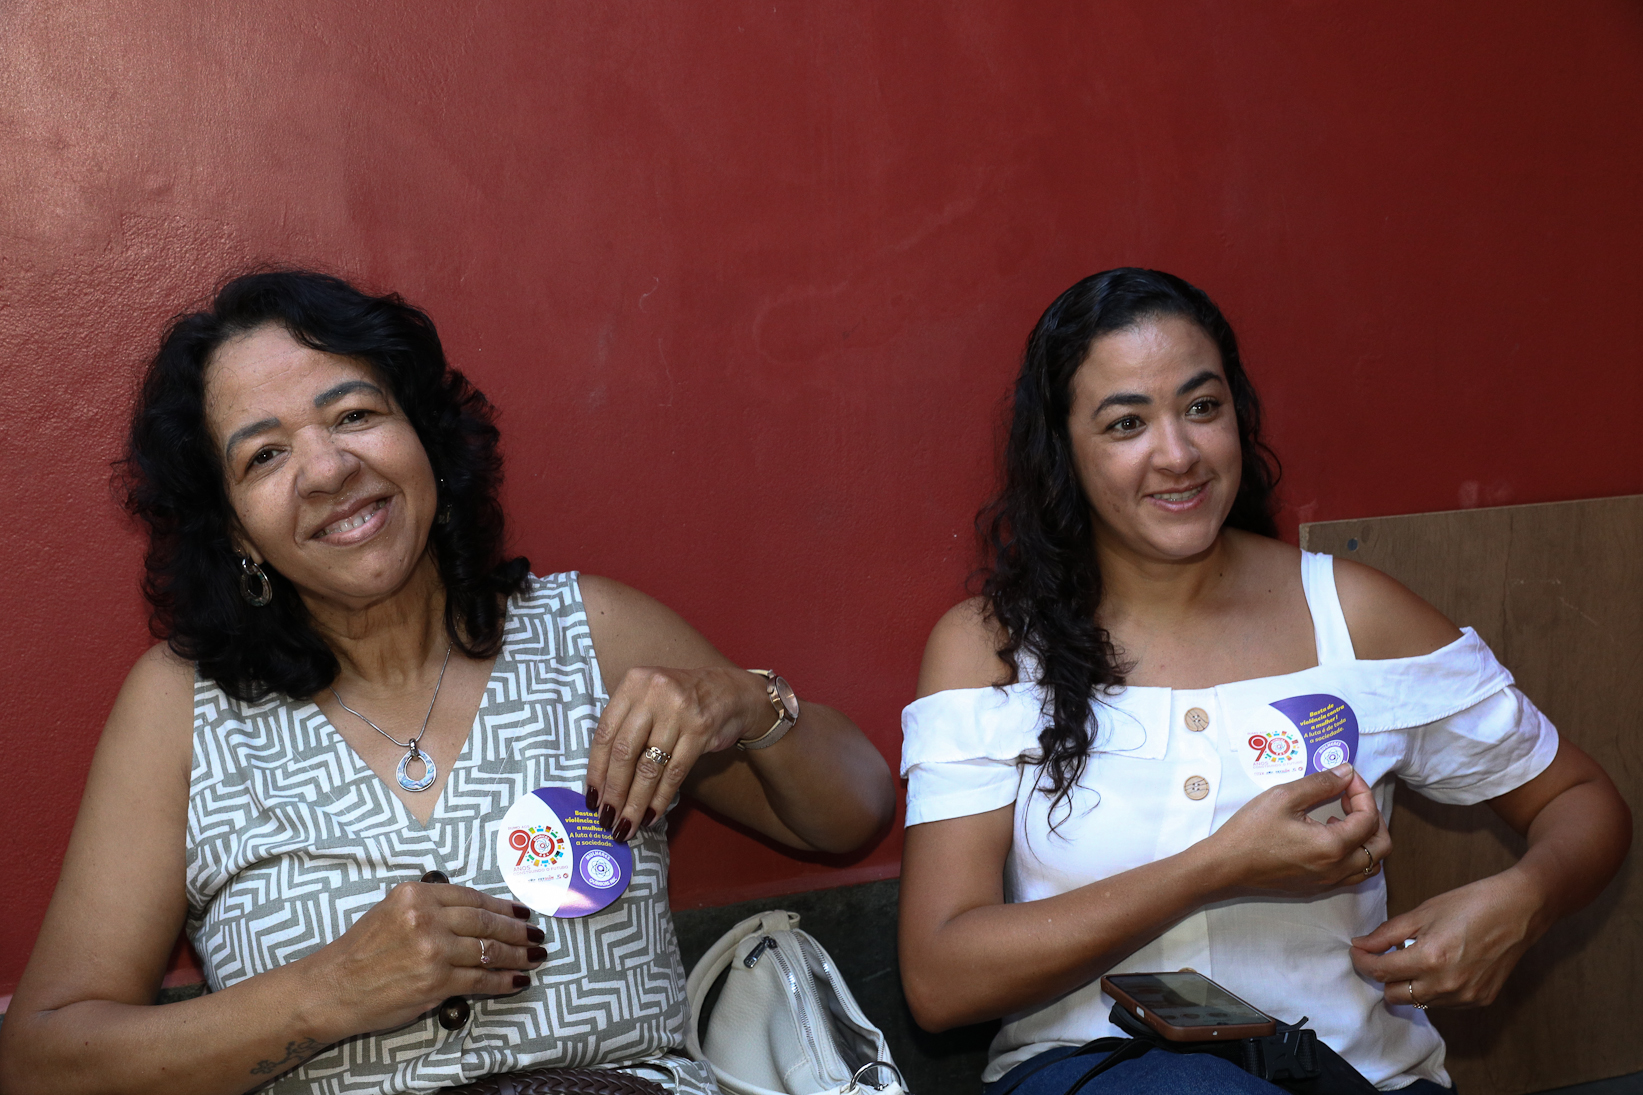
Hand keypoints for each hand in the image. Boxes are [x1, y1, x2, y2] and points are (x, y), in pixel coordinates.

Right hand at [302, 880, 545, 1039]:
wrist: (333, 988)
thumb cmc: (360, 952)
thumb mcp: (391, 910)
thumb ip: (430, 907)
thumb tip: (473, 913)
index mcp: (417, 894)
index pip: (473, 898)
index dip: (503, 906)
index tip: (521, 911)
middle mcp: (427, 917)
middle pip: (486, 922)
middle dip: (517, 930)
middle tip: (536, 934)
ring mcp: (433, 950)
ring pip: (489, 950)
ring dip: (518, 955)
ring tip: (535, 956)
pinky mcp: (436, 982)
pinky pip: (481, 979)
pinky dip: (504, 980)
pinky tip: (517, 979)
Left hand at [585, 665, 770, 841]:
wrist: (729, 692)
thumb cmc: (679, 701)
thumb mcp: (648, 698)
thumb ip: (625, 725)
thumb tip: (602, 779)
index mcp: (634, 683)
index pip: (605, 733)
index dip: (596, 770)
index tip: (591, 798)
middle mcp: (654, 694)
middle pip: (625, 752)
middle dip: (614, 791)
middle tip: (607, 818)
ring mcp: (679, 712)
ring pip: (649, 767)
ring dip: (635, 802)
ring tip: (626, 825)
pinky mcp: (700, 731)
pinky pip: (674, 773)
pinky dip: (661, 798)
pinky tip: (652, 815)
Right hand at [1208, 764, 1390, 893]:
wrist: (1226, 866)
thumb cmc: (1250, 830)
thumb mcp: (1283, 797)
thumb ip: (1320, 783)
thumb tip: (1347, 772)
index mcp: (1332, 846)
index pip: (1369, 818)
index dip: (1363, 792)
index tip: (1346, 778)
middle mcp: (1337, 868)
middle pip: (1381, 845)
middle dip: (1372, 817)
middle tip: (1350, 798)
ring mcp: (1328, 881)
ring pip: (1370, 864)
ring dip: (1365, 838)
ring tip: (1341, 817)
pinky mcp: (1317, 887)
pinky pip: (1352, 874)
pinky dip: (1353, 853)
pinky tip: (1328, 836)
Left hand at [1349, 870, 1546, 1008]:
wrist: (1519, 909)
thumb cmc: (1470, 904)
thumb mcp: (1423, 912)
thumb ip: (1388, 933)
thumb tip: (1361, 945)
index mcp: (1430, 958)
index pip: (1381, 972)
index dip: (1362, 961)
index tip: (1357, 951)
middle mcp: (1447, 985)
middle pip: (1395, 996)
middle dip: (1384, 976)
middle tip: (1385, 955)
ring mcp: (1465, 997)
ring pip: (1419, 1002)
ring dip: (1409, 984)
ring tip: (1417, 958)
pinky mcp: (1480, 1001)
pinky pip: (1443, 1003)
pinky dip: (1433, 988)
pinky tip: (1441, 966)